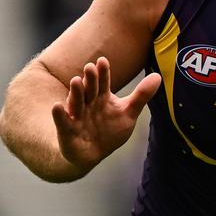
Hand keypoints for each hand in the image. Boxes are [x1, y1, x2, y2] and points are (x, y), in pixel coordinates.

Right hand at [52, 57, 160, 174]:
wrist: (92, 154)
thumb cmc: (109, 131)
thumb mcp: (128, 113)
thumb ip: (141, 95)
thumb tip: (158, 76)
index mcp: (101, 97)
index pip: (103, 82)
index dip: (103, 72)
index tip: (102, 61)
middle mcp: (88, 104)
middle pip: (89, 90)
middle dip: (90, 80)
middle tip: (89, 67)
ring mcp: (77, 117)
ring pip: (76, 103)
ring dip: (76, 92)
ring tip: (76, 81)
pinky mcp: (67, 131)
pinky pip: (63, 122)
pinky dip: (59, 115)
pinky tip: (57, 106)